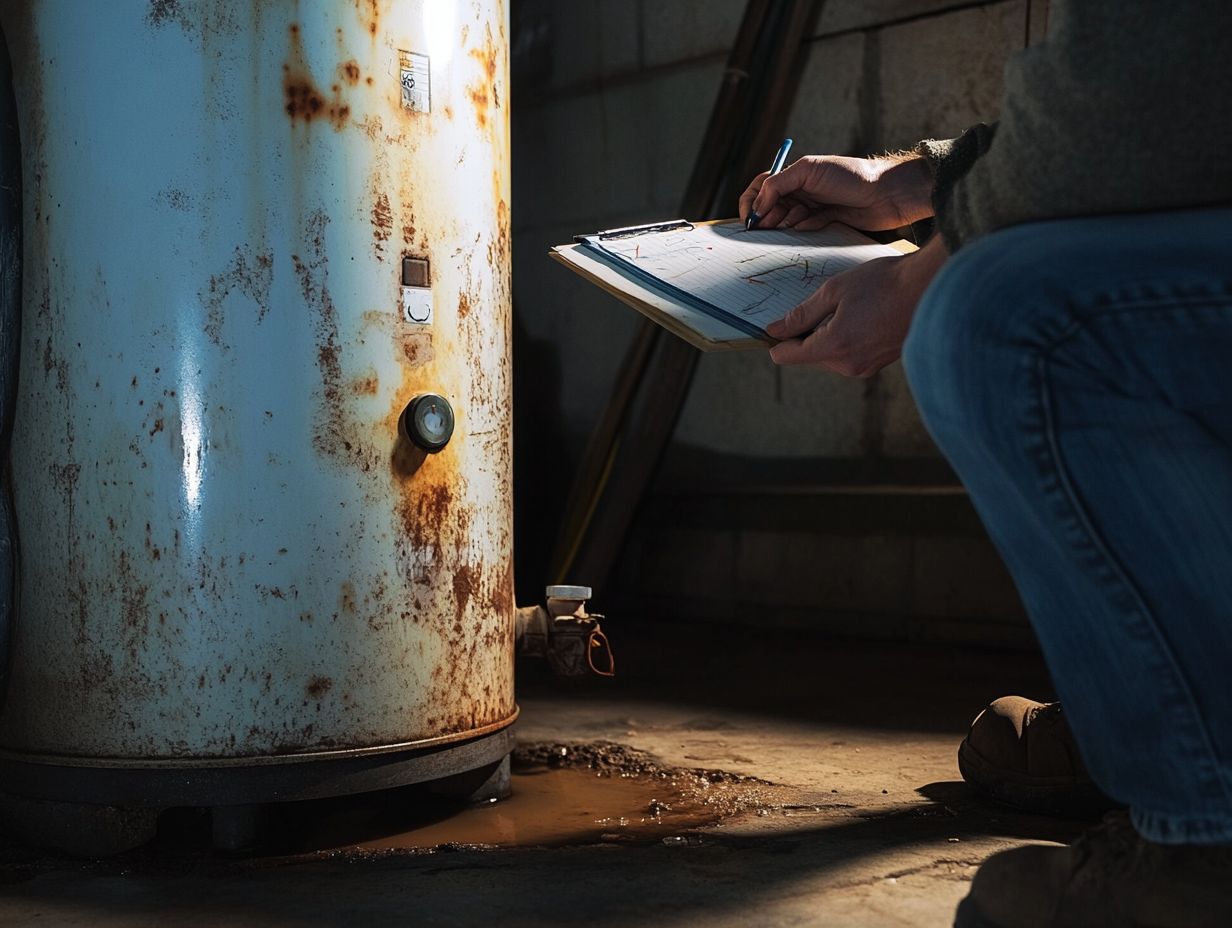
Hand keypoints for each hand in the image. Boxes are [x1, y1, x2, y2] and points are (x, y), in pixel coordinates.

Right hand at [739, 154, 932, 231]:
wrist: (887, 194)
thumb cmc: (851, 176)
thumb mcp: (809, 171)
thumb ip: (778, 184)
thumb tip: (758, 206)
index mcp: (795, 173)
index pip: (761, 186)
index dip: (751, 201)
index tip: (751, 217)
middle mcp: (801, 189)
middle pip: (770, 206)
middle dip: (767, 216)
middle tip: (771, 224)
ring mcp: (813, 206)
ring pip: (786, 220)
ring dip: (786, 223)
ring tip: (797, 221)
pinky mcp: (825, 221)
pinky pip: (804, 229)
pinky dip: (804, 228)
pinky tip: (816, 222)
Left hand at [766, 236, 948, 376]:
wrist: (932, 287)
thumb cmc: (885, 283)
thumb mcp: (835, 290)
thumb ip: (802, 313)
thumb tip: (776, 329)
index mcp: (833, 347)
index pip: (787, 356)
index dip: (778, 339)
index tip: (777, 322)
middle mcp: (848, 365)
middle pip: (809, 356)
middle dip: (808, 333)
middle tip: (826, 304)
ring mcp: (866, 367)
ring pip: (830, 355)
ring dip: (830, 334)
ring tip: (850, 307)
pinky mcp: (879, 363)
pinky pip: (850, 354)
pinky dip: (848, 337)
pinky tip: (863, 315)